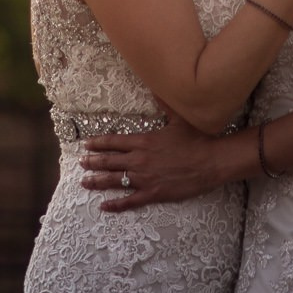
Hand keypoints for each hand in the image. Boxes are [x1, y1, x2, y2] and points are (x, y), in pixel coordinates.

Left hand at [79, 117, 227, 211]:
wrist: (211, 162)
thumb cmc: (196, 139)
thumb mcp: (178, 118)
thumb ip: (164, 104)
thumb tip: (156, 86)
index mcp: (143, 140)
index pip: (114, 141)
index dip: (98, 143)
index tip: (86, 144)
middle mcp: (139, 159)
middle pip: (109, 161)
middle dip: (93, 162)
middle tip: (80, 163)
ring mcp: (145, 178)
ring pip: (114, 180)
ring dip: (97, 181)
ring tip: (84, 182)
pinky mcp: (153, 193)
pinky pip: (130, 201)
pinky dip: (116, 204)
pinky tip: (104, 206)